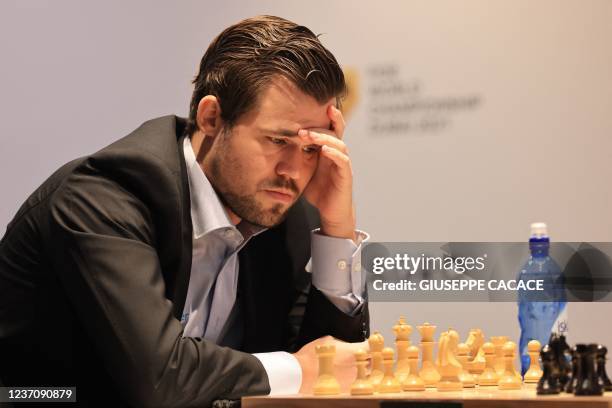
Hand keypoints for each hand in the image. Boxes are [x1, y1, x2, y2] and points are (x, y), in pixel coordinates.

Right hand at [293, 335, 368, 393]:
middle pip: (372, 360)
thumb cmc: (312, 357)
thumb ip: (341, 342)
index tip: (371, 342)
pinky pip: (357, 383)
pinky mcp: (347, 389)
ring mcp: (353, 379)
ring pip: (367, 373)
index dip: (373, 343)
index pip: (371, 346)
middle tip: (363, 354)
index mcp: (353, 352)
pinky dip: (354, 379)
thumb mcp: (327, 341)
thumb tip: (346, 344)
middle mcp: (356, 366)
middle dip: (369, 356)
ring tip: (353, 366)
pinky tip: (346, 376)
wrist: (302, 375)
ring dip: (364, 369)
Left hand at [301, 106, 355, 241]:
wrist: (332, 213)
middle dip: (320, 126)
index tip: (307, 109)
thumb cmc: (318, 192)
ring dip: (324, 138)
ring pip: (339, 144)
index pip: (328, 129)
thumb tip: (273, 149)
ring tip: (309, 136)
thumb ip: (294, 160)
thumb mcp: (303, 172)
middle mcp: (337, 154)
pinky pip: (343, 161)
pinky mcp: (346, 176)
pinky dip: (334, 154)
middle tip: (302, 127)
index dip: (322, 118)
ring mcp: (343, 164)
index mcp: (327, 151)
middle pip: (336, 131)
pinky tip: (324, 150)